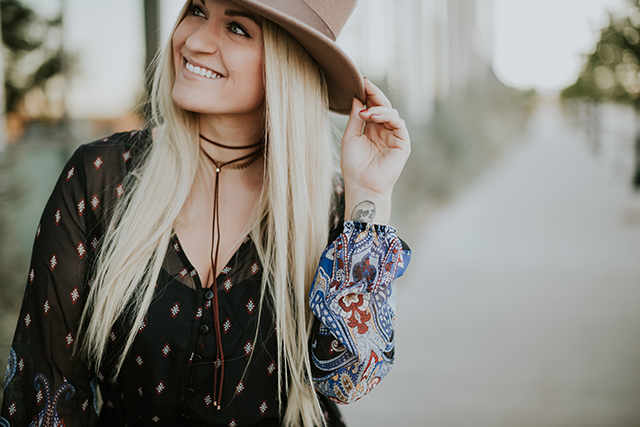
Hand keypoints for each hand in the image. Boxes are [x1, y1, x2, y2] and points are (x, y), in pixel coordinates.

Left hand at [341, 78, 410, 223]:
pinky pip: (398, 123)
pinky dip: (386, 116)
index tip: (360, 82)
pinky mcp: (403, 143)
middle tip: (365, 83)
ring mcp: (394, 136)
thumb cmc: (353, 166)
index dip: (367, 94)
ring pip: (391, 112)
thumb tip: (356, 98)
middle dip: (374, 94)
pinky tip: (373, 116)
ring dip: (378, 108)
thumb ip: (355, 118)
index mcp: (371, 129)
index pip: (372, 106)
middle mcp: (384, 131)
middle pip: (383, 106)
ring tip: (364, 111)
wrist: (362, 186)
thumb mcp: (350, 137)